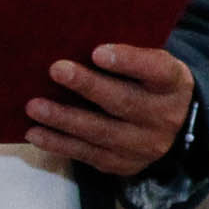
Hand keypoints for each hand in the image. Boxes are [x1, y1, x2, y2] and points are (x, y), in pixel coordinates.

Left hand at [26, 44, 194, 177]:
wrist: (174, 126)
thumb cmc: (149, 83)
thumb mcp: (153, 65)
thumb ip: (128, 57)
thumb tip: (77, 44)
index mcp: (172, 83)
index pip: (156, 70)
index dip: (128, 62)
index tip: (98, 52)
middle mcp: (164, 116)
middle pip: (124, 102)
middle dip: (88, 86)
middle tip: (56, 70)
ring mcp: (145, 145)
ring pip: (102, 132)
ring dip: (64, 119)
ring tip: (35, 107)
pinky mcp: (125, 164)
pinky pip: (89, 155)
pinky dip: (60, 144)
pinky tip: (35, 132)